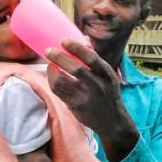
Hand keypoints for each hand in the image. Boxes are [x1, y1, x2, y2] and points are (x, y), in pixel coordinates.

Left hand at [46, 38, 138, 161]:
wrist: (112, 121)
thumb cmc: (108, 93)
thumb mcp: (109, 76)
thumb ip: (95, 61)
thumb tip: (81, 40)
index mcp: (107, 75)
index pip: (91, 58)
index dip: (76, 47)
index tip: (64, 40)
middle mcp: (97, 86)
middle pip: (75, 69)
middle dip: (59, 57)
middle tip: (49, 51)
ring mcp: (85, 97)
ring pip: (62, 82)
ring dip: (52, 70)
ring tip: (50, 63)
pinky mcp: (75, 106)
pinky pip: (58, 91)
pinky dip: (52, 80)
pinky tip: (52, 75)